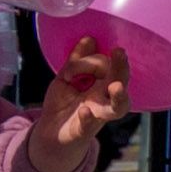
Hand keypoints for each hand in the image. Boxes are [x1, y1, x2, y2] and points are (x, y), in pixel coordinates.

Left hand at [31, 40, 126, 169]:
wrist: (49, 133)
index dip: (92, 59)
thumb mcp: (66, 78)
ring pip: (118, 107)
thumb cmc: (62, 104)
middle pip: (121, 81)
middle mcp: (105, 99)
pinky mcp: (84, 130)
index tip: (77, 59)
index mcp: (103, 84)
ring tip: (116, 86)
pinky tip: (85, 110)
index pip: (107, 66)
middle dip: (121, 67)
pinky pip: (90, 125)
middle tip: (119, 52)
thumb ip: (77, 62)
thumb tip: (89, 38)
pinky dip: (89, 118)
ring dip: (119, 96)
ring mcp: (98, 115)